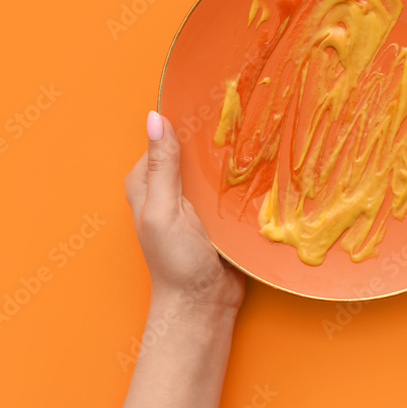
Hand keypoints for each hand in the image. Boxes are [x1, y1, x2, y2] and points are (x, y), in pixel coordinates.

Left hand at [124, 111, 244, 316]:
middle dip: (214, 136)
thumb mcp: (164, 211)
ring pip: (214, 166)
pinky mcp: (218, 214)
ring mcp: (195, 201)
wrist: (204, 304)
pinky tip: (259, 169)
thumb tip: (155, 118)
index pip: (166, 136)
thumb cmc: (177, 263)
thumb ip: (162, 167)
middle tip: (244, 116)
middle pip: (193, 148)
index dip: (188, 119)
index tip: (216, 102)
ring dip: (232, 157)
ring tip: (258, 137)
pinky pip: (229, 186)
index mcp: (147, 182)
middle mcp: (169, 187)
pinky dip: (242, 179)